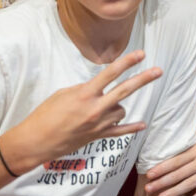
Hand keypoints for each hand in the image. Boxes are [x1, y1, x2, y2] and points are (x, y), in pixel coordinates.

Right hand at [2, 50, 160, 171]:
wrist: (37, 141)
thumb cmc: (45, 115)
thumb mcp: (63, 94)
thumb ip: (84, 90)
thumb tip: (98, 89)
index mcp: (84, 94)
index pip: (110, 74)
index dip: (127, 62)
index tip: (141, 54)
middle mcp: (95, 109)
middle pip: (125, 90)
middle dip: (143, 79)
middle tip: (158, 71)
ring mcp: (98, 124)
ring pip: (121, 110)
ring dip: (117, 105)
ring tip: (102, 106)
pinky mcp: (97, 137)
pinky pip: (120, 132)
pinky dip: (132, 128)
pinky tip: (143, 124)